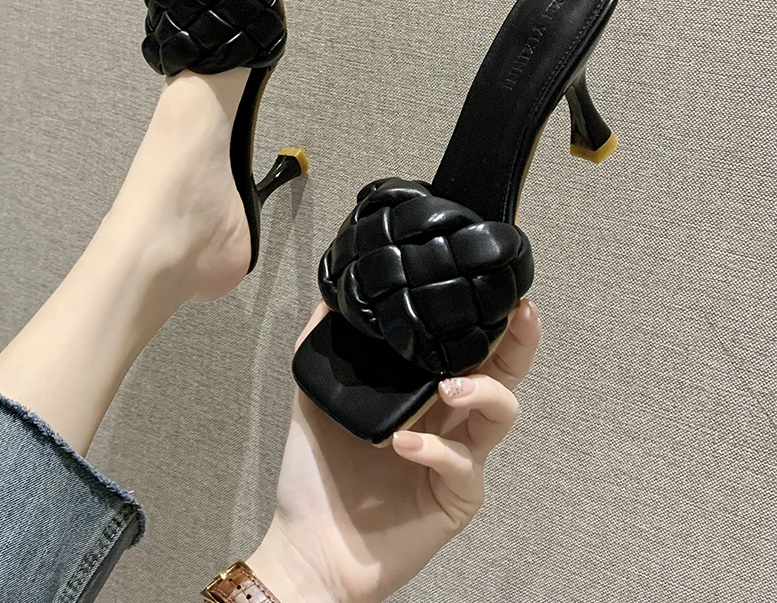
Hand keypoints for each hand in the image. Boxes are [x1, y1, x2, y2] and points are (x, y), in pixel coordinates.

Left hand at [248, 299, 541, 602]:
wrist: (310, 543)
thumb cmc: (318, 472)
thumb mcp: (317, 397)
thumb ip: (326, 347)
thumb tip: (330, 294)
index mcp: (423, 392)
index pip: (465, 349)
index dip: (486, 320)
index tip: (494, 289)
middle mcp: (449, 420)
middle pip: (504, 374)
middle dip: (518, 342)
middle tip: (521, 314)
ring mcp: (458, 458)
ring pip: (501, 415)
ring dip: (483, 391)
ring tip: (448, 387)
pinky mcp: (456, 496)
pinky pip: (462, 465)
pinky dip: (435, 449)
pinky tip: (404, 444)